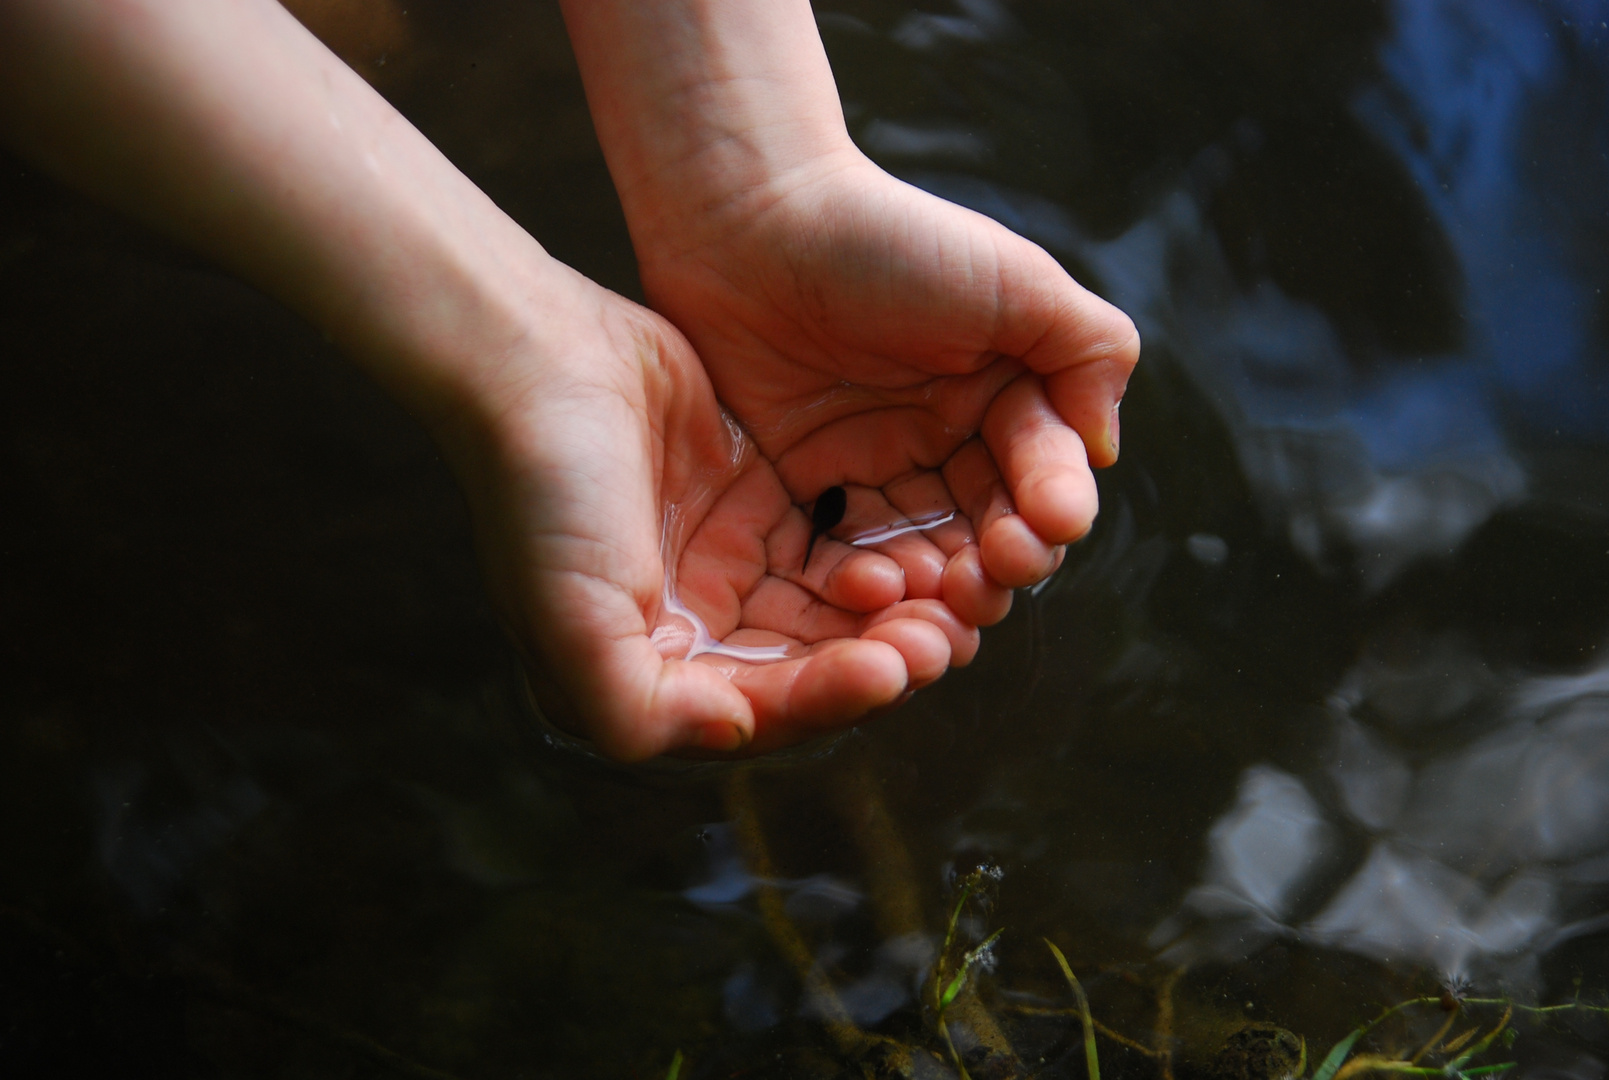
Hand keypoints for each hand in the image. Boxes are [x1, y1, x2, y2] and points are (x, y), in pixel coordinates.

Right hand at [448, 260, 977, 759]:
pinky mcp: (755, 504)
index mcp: (650, 674)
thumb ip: (641, 708)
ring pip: (827, 611)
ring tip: (944, 601)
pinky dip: (868, 556)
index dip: (829, 699)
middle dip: (874, 661)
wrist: (534, 355)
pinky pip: (828, 547)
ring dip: (884, 616)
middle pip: (807, 667)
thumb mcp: (573, 618)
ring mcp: (727, 564)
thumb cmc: (541, 489)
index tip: (890, 671)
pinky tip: (909, 549)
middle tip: (940, 641)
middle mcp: (694, 632)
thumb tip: (734, 740)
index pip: (761, 711)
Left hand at [630, 149, 1139, 627]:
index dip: (1050, 507)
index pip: (1043, 475)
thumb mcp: (1015, 280)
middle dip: (1004, 564)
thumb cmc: (887, 239)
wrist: (747, 220)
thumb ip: (1088, 352)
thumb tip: (1103, 452)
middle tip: (996, 579)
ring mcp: (874, 468)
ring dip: (943, 590)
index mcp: (1003, 393)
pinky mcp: (806, 490)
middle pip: (990, 531)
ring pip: (925, 556)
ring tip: (943, 603)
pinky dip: (867, 584)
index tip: (1046, 526)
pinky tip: (872, 591)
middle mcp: (946, 438)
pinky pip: (846, 556)